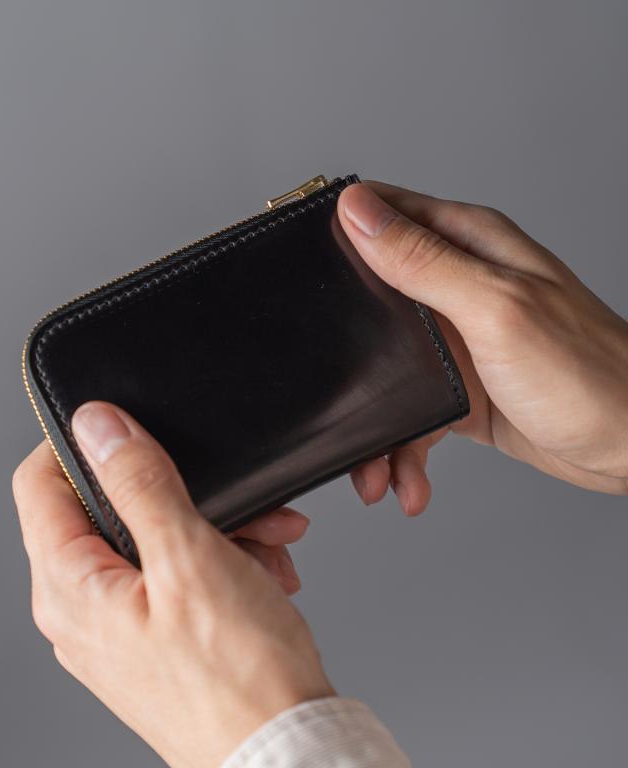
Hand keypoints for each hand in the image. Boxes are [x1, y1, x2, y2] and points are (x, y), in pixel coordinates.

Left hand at [13, 402, 333, 767]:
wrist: (284, 749)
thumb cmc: (238, 676)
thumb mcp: (190, 557)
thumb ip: (138, 483)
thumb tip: (97, 425)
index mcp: (70, 589)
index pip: (40, 484)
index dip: (82, 443)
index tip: (132, 427)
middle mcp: (83, 610)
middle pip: (110, 509)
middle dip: (178, 491)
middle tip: (231, 499)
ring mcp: (120, 625)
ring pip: (156, 539)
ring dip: (216, 526)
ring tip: (266, 541)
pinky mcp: (157, 635)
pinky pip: (179, 572)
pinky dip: (222, 558)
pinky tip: (263, 569)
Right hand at [337, 181, 627, 512]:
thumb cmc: (586, 372)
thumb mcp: (494, 309)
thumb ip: (423, 262)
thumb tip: (359, 213)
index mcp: (468, 247)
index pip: (386, 213)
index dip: (337, 228)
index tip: (294, 259)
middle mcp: (460, 288)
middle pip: (373, 297)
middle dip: (343, 342)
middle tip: (321, 377)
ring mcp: (458, 341)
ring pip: (386, 368)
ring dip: (373, 423)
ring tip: (372, 469)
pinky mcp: (460, 390)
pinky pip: (411, 417)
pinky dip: (403, 452)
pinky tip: (407, 482)